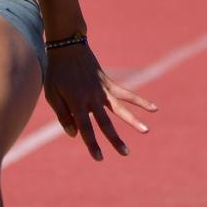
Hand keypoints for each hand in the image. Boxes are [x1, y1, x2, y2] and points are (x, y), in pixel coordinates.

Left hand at [44, 43, 156, 160]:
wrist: (67, 48)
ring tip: (146, 131)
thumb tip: (74, 135)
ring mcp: (102, 90)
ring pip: (120, 109)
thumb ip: (63, 115)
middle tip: (125, 153)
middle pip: (105, 122)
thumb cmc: (56, 73)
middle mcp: (92, 98)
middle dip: (115, 139)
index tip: (99, 158)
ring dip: (133, 121)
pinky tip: (154, 108)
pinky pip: (126, 94)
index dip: (92, 144)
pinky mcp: (108, 84)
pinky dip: (140, 100)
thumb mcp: (52, 95)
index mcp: (76, 102)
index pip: (86, 128)